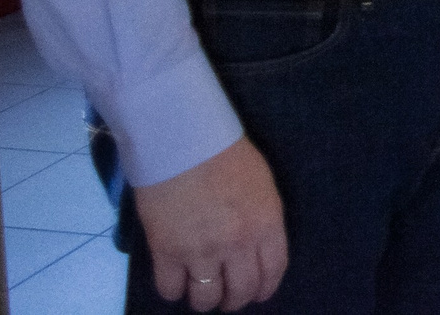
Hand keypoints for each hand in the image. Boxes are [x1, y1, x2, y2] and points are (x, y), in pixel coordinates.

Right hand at [135, 137, 286, 310]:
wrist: (184, 142)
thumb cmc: (227, 155)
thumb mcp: (262, 186)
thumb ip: (263, 220)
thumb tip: (257, 247)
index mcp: (266, 224)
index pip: (273, 272)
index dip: (265, 289)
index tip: (257, 293)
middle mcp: (237, 244)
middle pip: (241, 292)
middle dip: (235, 300)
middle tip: (227, 297)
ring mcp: (200, 251)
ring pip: (206, 299)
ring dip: (205, 301)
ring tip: (201, 291)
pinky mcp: (166, 252)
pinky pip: (170, 289)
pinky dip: (174, 291)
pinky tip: (176, 281)